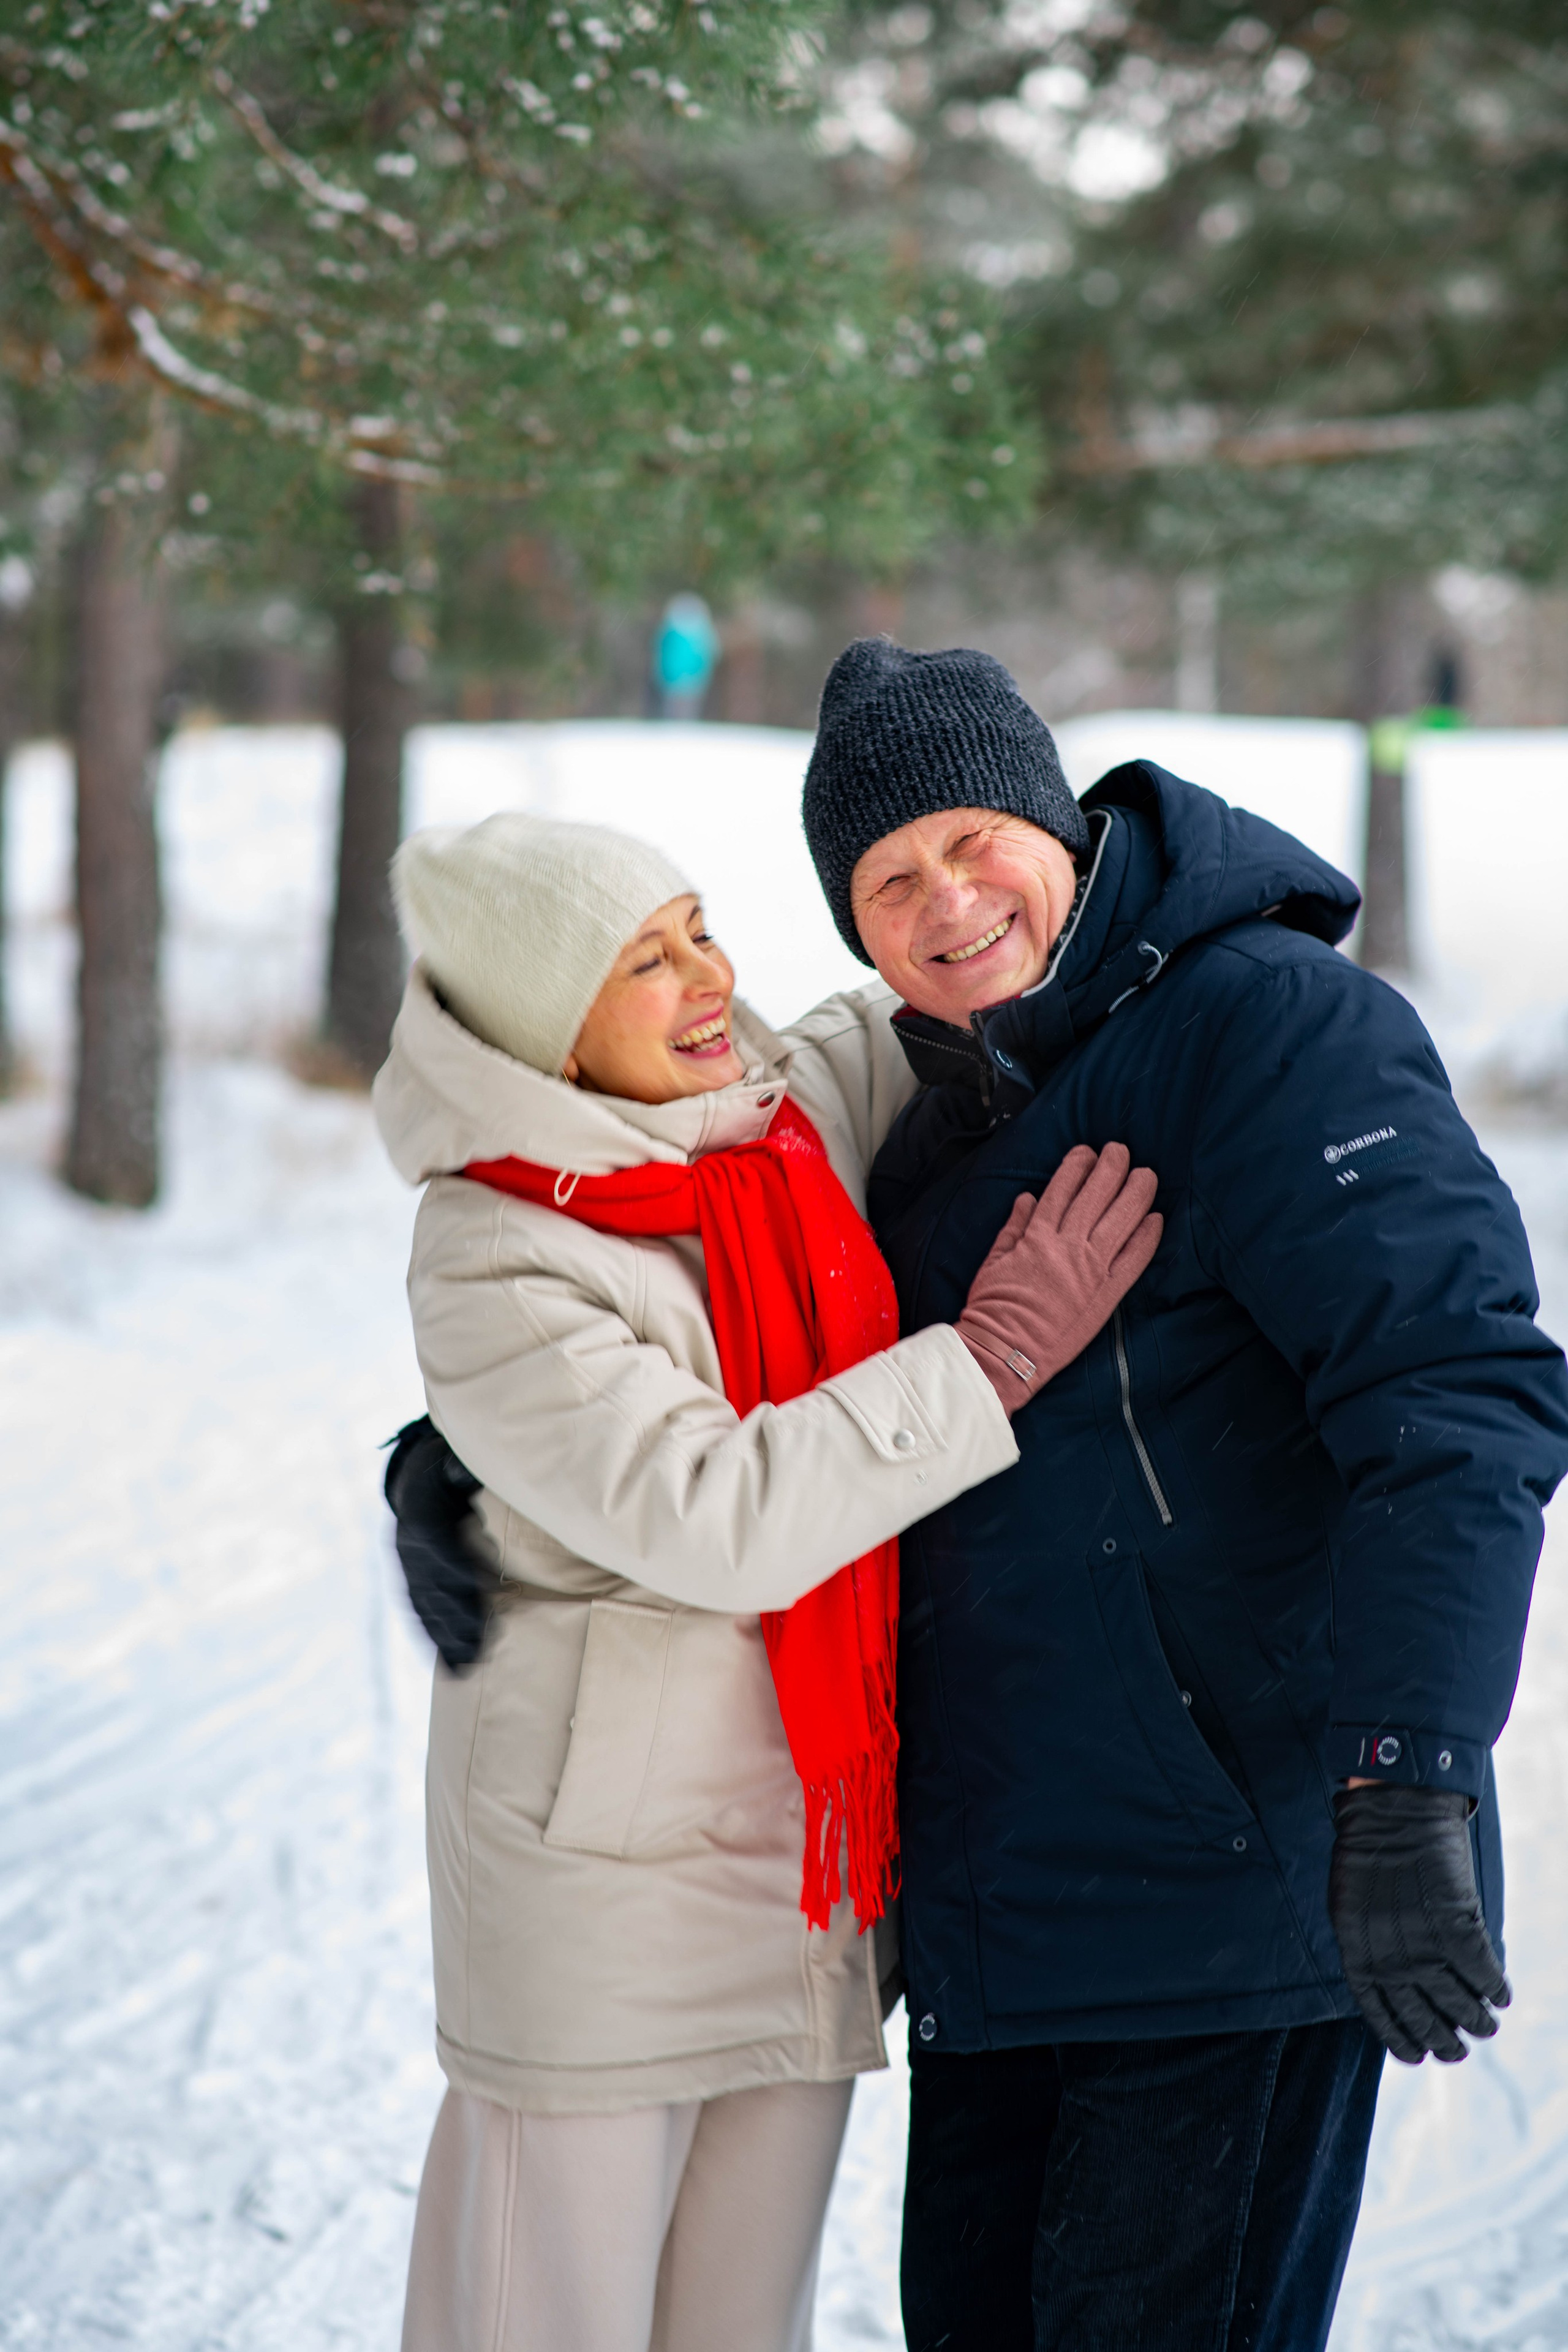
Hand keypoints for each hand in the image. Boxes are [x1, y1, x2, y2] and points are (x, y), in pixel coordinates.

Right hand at [383, 1415, 493, 1671]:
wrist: (412, 1482)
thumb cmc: (444, 1471)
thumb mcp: (451, 1462)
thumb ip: (462, 1469)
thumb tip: (468, 1468)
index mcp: (420, 1514)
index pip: (436, 1544)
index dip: (454, 1565)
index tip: (477, 1585)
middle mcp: (408, 1549)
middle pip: (433, 1585)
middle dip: (458, 1614)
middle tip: (485, 1640)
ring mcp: (407, 1572)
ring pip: (425, 1608)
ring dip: (447, 1638)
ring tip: (472, 1665)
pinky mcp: (410, 1587)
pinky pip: (420, 1617)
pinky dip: (435, 1642)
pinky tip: (454, 1666)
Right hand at [954, 1143, 1161, 1416]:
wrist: (1004, 1353)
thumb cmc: (992, 1309)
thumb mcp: (993, 1261)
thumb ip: (1013, 1227)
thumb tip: (1028, 1197)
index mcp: (1036, 1235)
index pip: (1062, 1188)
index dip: (1077, 1165)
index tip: (1087, 1152)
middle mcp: (1066, 1246)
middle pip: (1096, 1195)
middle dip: (1111, 1167)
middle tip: (1121, 1151)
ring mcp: (1089, 1269)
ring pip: (1120, 1218)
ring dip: (1136, 1191)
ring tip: (1147, 1174)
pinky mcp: (1106, 1294)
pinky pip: (1133, 1259)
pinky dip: (1147, 1237)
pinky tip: (1156, 1219)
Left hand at [1328, 1783, 1510, 2063]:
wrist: (1393, 1808)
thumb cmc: (1370, 1851)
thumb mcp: (1352, 1903)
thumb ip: (1370, 1944)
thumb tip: (1391, 1982)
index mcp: (1355, 1949)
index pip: (1377, 2012)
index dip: (1399, 2039)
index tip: (1417, 2057)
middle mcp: (1387, 1953)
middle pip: (1421, 2016)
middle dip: (1443, 2042)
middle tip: (1458, 2051)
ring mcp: (1422, 1942)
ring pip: (1457, 2002)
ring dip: (1476, 2021)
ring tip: (1486, 2027)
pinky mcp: (1455, 1924)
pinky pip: (1482, 1972)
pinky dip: (1495, 1988)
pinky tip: (1501, 1994)